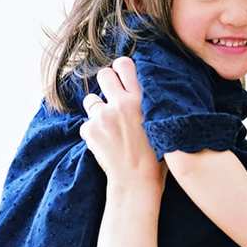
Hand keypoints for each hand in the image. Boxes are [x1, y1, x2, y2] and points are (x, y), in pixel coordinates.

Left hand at [79, 57, 165, 194]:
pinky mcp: (90, 130)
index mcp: (142, 99)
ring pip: (90, 99)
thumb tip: (140, 90)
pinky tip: (105, 142)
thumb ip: (150, 104)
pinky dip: (92, 132)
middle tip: (112, 97)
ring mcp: (103, 116)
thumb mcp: (160, 122)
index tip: (122, 76)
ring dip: (97, 110)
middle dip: (105, 83)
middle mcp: (121, 103)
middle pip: (103, 75)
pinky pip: (86, 123)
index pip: (124, 64)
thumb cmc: (156, 156)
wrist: (137, 182)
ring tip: (109, 126)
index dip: (121, 68)